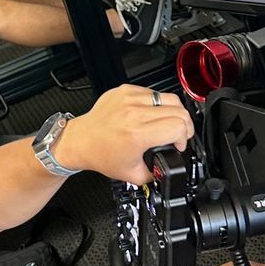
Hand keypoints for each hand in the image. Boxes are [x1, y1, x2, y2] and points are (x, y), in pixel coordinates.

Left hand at [54, 83, 193, 180]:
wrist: (80, 140)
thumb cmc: (101, 154)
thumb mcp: (133, 174)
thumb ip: (157, 172)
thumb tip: (170, 167)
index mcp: (137, 133)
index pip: (178, 126)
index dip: (184, 138)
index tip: (178, 145)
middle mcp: (134, 112)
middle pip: (179, 110)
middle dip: (184, 126)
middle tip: (176, 136)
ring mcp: (129, 98)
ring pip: (170, 98)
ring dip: (173, 113)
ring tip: (165, 124)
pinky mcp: (125, 90)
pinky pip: (154, 93)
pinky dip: (157, 105)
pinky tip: (150, 115)